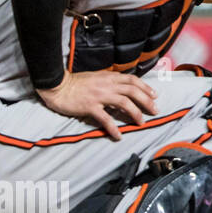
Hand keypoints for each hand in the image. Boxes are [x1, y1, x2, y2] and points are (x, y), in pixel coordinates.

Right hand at [36, 71, 159, 140]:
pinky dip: (113, 128)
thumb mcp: (96, 77)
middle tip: (155, 110)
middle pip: (133, 91)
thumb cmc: (75, 82)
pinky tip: (118, 135)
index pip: (132, 80)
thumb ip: (109, 81)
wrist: (57, 85)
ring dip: (135, 113)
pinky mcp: (90, 107)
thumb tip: (122, 88)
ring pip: (124, 103)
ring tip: (141, 123)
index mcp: (109, 77)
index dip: (146, 87)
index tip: (154, 95)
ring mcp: (99, 96)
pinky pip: (105, 118)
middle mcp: (107, 85)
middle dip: (146, 101)